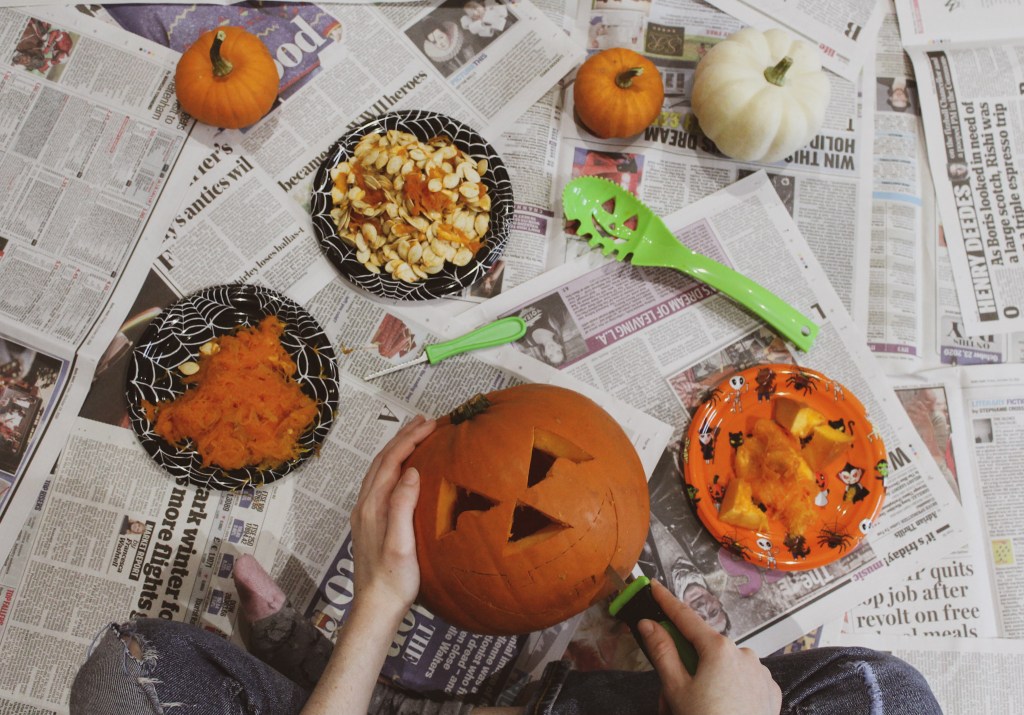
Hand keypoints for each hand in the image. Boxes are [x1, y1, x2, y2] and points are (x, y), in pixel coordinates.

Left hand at [350, 414, 435, 621]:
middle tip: (425, 421)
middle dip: (403, 437)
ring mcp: (366, 513)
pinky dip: (394, 465)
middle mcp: (365, 505)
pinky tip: (406, 469)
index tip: (431, 424)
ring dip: (397, 449)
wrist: (376, 607)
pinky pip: (381, 482)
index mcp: (373, 506)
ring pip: (380, 470)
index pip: (391, 461)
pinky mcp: (370, 522)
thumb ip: (402, 506)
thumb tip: (411, 471)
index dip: (410, 439)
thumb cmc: (393, 580)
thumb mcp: (401, 544)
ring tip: (415, 436)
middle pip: (382, 460)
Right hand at [639, 580, 780, 714]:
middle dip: (687, 662)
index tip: (655, 586)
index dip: (667, 601)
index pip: (685, 617)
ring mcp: (760, 672)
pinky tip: (724, 709)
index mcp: (718, 648)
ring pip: (725, 665)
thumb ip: (662, 651)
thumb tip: (649, 624)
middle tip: (673, 691)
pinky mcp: (771, 691)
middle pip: (705, 647)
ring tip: (700, 708)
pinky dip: (732, 687)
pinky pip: (744, 679)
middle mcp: (743, 653)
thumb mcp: (676, 689)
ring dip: (710, 677)